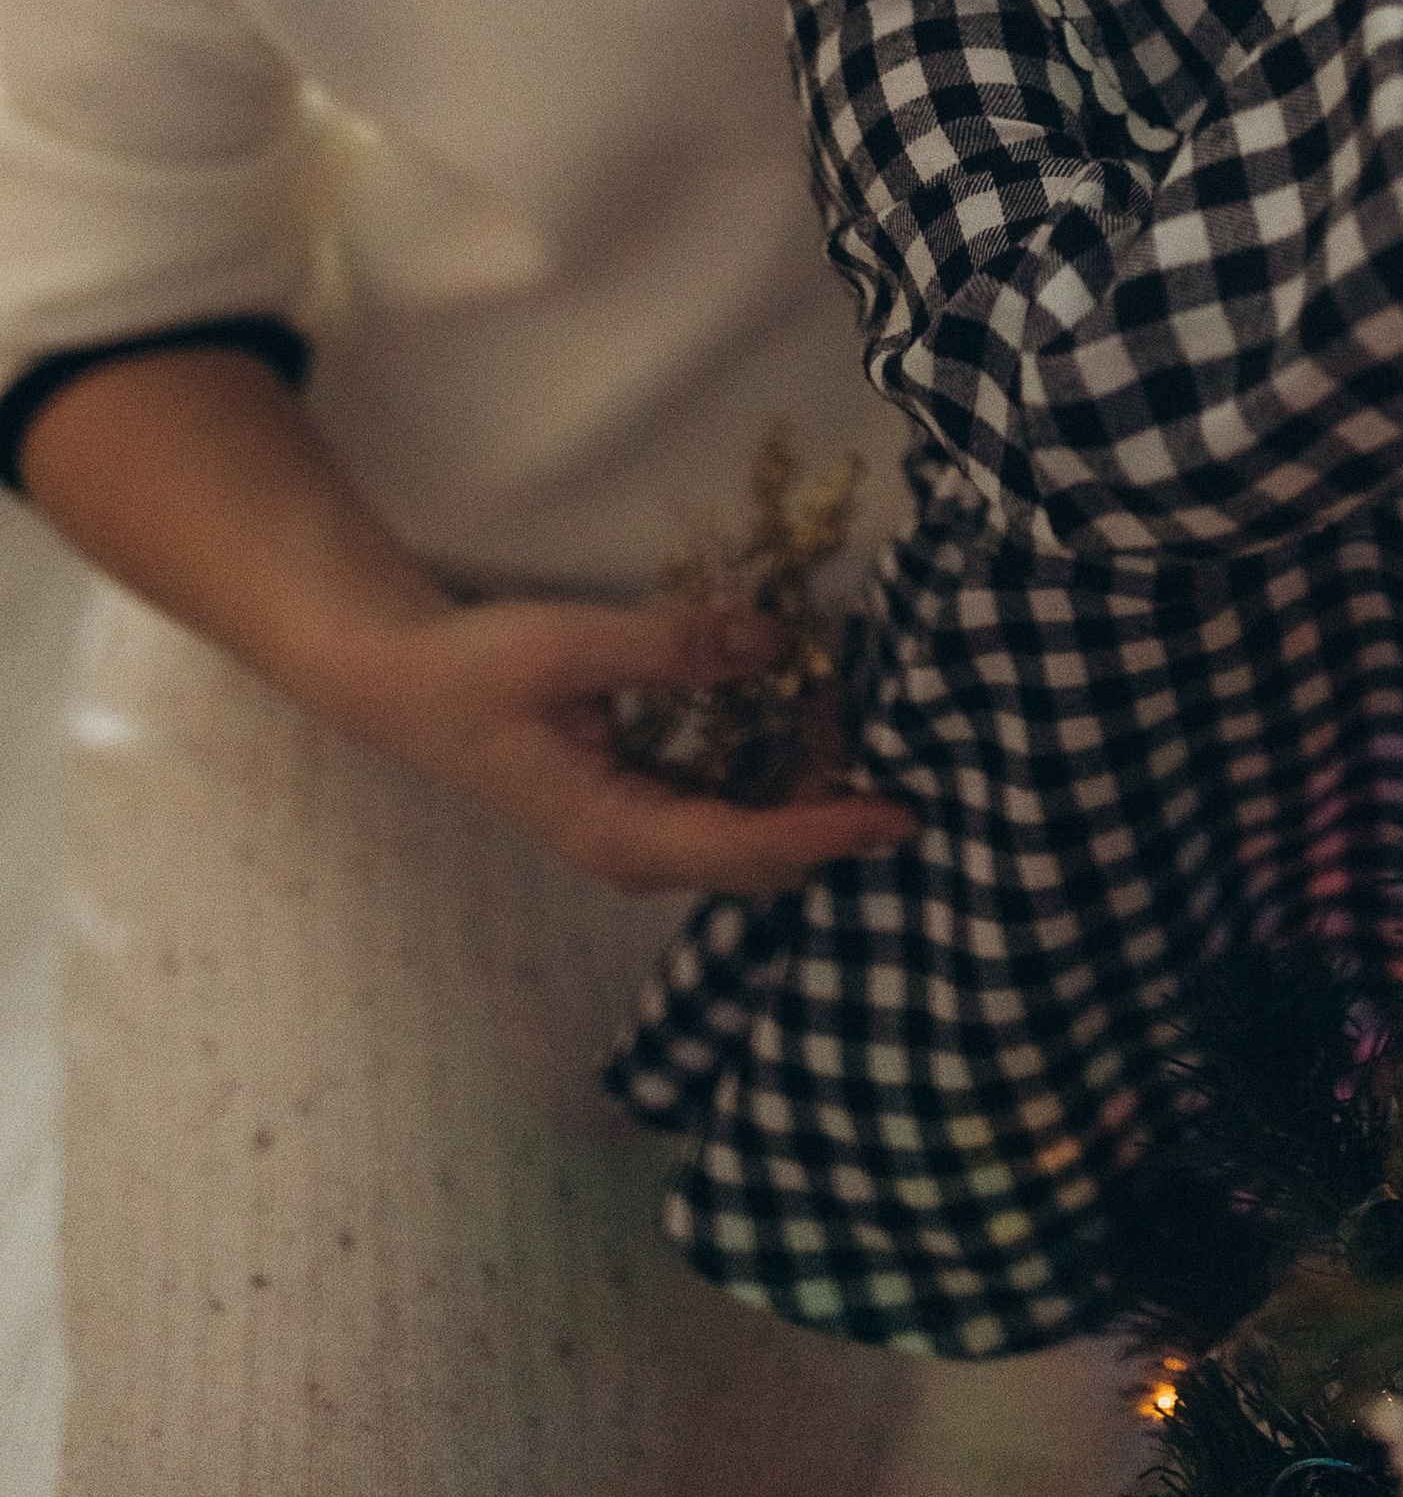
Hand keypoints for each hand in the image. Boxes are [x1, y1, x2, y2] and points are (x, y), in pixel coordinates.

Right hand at [326, 595, 916, 894]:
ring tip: (844, 701)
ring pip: (753, 831)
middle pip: (764, 853)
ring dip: (806, 779)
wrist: (408, 687)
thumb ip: (677, 646)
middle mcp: (640, 854)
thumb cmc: (480, 670)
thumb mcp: (575, 644)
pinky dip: (775, 764)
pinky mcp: (645, 805)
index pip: (749, 847)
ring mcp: (643, 834)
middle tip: (877, 717)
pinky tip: (801, 708)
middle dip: (831, 798)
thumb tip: (776, 642)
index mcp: (620, 836)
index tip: (899, 814)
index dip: (829, 830)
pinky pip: (731, 801)